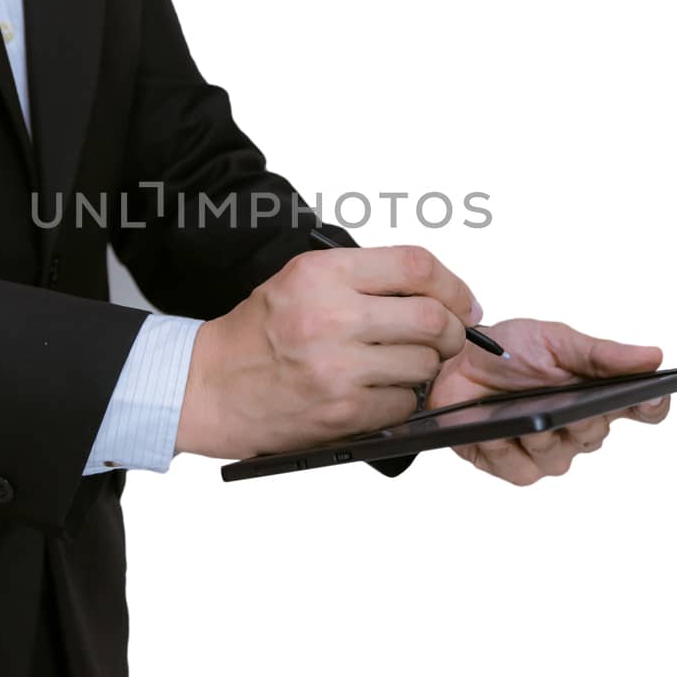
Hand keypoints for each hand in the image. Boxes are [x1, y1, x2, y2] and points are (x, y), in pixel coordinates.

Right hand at [177, 246, 480, 458]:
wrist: (212, 386)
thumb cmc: (259, 333)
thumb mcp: (301, 280)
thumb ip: (364, 278)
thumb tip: (438, 292)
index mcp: (321, 274)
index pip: (415, 266)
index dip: (453, 285)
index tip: (464, 302)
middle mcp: (330, 316)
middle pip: (431, 318)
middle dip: (451, 331)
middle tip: (447, 338)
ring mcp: (337, 367)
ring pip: (424, 364)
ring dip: (425, 368)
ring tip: (400, 365)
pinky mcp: (341, 411)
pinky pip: (403, 403)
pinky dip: (402, 399)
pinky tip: (378, 391)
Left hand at [425, 319, 667, 484]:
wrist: (453, 361)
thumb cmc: (508, 350)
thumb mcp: (556, 341)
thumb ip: (601, 355)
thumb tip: (653, 357)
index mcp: (597, 393)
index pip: (644, 408)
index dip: (652, 406)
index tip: (651, 397)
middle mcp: (577, 427)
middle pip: (596, 434)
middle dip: (578, 416)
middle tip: (566, 400)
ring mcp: (546, 450)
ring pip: (558, 458)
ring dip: (538, 434)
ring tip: (518, 412)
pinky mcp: (512, 466)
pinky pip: (520, 469)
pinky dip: (505, 448)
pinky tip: (494, 429)